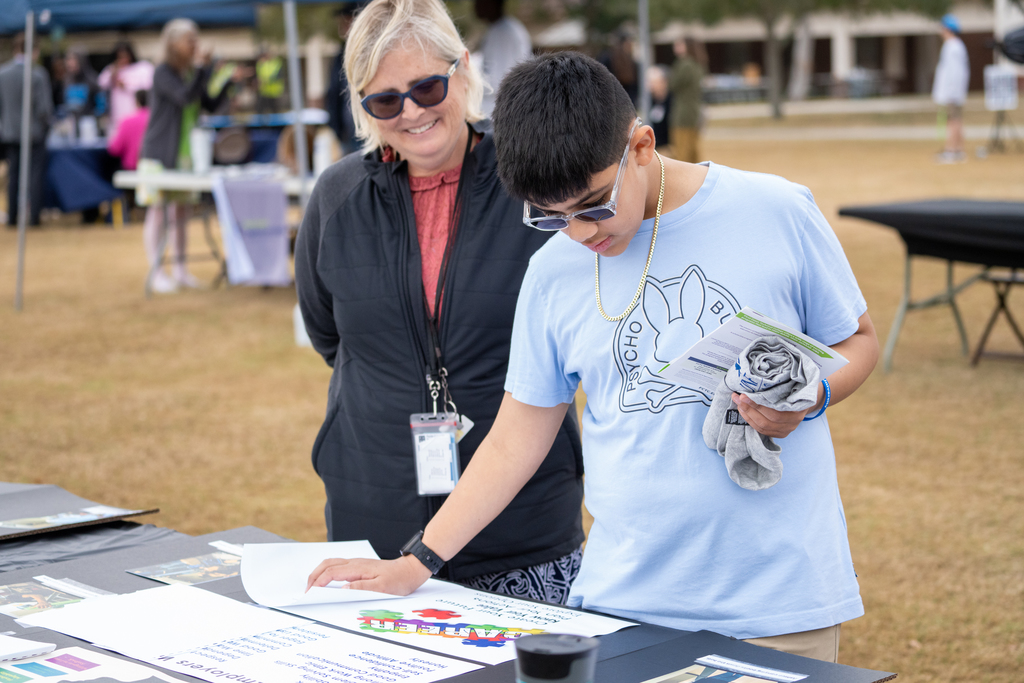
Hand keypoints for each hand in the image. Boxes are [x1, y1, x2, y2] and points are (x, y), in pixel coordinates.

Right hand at [306, 554, 431, 595]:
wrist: (409, 570)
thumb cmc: (398, 580)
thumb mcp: (382, 588)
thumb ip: (362, 587)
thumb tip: (343, 588)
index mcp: (358, 568)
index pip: (331, 572)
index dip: (318, 582)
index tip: (310, 593)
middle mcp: (355, 563)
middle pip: (327, 564)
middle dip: (314, 576)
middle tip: (306, 590)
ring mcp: (356, 563)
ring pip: (331, 563)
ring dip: (319, 572)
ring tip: (312, 585)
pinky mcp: (359, 566)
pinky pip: (338, 565)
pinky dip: (327, 571)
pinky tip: (327, 580)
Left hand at [731, 389, 819, 438]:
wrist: (806, 399)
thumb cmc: (797, 389)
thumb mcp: (793, 384)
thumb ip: (778, 386)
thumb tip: (755, 381)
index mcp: (798, 411)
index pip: (774, 413)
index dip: (757, 405)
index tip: (744, 395)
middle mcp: (793, 423)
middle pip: (766, 421)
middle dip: (748, 409)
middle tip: (738, 398)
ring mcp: (786, 430)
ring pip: (762, 427)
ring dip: (747, 415)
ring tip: (738, 404)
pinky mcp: (780, 433)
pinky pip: (762, 430)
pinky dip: (751, 421)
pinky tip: (744, 412)